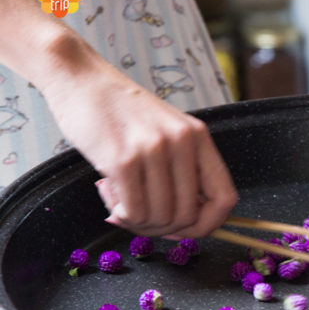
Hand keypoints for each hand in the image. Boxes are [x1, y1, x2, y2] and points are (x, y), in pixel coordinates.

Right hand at [43, 58, 237, 237]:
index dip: (209, 224)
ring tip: (120, 201)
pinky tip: (108, 194)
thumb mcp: (167, 132)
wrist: (82, 79)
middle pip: (188, 215)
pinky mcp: (122, 159)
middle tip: (141, 219)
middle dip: (164, 228)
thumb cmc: (122, 113)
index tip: (186, 230)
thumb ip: (182, 170)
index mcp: (199, 137)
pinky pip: (133, 211)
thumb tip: (186, 225)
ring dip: (138, 221)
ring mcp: (154, 150)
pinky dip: (121, 214)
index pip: (225, 197)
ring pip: (160, 217)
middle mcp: (182, 142)